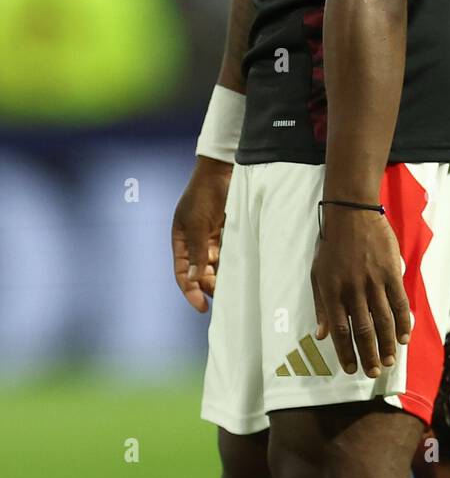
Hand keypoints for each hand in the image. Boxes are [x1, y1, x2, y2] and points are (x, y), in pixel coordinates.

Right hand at [171, 156, 232, 312]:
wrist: (223, 169)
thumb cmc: (204, 194)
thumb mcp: (197, 223)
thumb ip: (197, 251)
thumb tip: (192, 279)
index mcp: (181, 240)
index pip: (182, 272)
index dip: (190, 291)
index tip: (201, 307)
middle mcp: (195, 242)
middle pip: (200, 272)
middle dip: (209, 285)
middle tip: (223, 294)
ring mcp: (212, 237)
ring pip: (216, 265)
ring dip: (222, 276)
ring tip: (234, 287)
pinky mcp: (228, 232)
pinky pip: (229, 254)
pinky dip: (233, 263)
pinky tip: (241, 271)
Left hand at [311, 206, 412, 378]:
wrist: (351, 213)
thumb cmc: (331, 244)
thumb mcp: (317, 274)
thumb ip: (320, 306)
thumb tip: (321, 335)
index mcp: (332, 291)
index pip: (340, 330)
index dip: (345, 352)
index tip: (350, 369)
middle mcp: (352, 289)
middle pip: (363, 330)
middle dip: (369, 354)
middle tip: (373, 372)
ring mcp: (373, 280)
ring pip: (382, 319)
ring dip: (386, 343)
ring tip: (389, 360)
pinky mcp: (390, 271)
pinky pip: (398, 301)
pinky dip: (402, 321)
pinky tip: (403, 337)